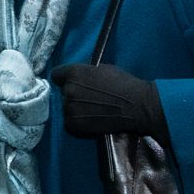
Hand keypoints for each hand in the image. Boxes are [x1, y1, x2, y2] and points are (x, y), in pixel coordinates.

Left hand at [50, 63, 168, 141]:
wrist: (137, 105)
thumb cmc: (124, 84)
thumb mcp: (103, 68)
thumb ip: (86, 72)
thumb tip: (79, 77)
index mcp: (74, 73)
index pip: (56, 74)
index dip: (64, 78)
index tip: (72, 82)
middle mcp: (69, 90)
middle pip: (64, 92)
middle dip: (74, 93)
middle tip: (90, 97)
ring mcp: (70, 108)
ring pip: (66, 107)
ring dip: (76, 108)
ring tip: (93, 109)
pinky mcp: (74, 124)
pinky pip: (69, 122)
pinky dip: (78, 122)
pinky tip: (91, 119)